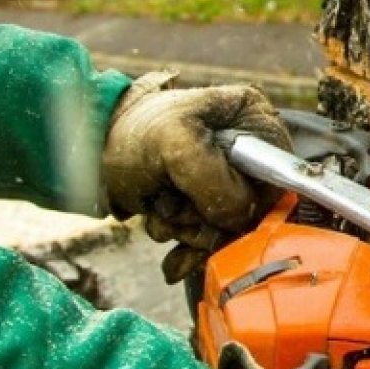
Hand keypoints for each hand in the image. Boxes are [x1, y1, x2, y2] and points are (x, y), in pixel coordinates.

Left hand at [101, 72, 290, 281]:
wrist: (89, 152)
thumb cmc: (133, 132)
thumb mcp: (174, 143)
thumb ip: (213, 179)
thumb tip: (241, 217)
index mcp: (254, 120)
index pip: (280, 174)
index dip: (251, 200)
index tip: (214, 206)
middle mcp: (249, 151)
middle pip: (254, 210)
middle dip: (209, 220)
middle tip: (174, 206)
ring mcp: (228, 181)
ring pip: (229, 231)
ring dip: (189, 230)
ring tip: (159, 206)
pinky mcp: (208, 207)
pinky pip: (212, 243)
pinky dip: (185, 249)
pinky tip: (163, 237)